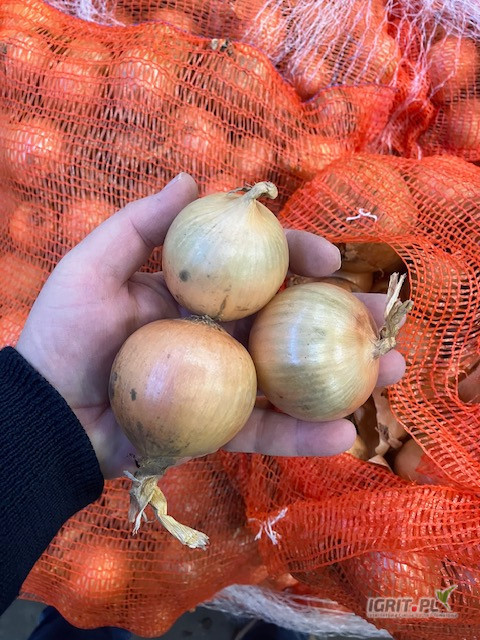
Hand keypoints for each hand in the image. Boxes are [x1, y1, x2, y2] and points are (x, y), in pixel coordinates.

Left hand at [16, 174, 404, 477]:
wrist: (46, 412)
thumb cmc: (64, 334)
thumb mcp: (93, 266)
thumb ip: (141, 224)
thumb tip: (190, 178)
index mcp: (196, 294)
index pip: (256, 271)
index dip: (296, 260)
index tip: (330, 259)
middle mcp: (217, 335)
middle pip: (288, 322)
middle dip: (340, 317)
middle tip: (386, 318)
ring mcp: (221, 383)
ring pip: (290, 377)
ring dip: (343, 377)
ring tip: (389, 372)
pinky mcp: (215, 427)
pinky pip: (263, 430)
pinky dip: (303, 437)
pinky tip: (346, 436)